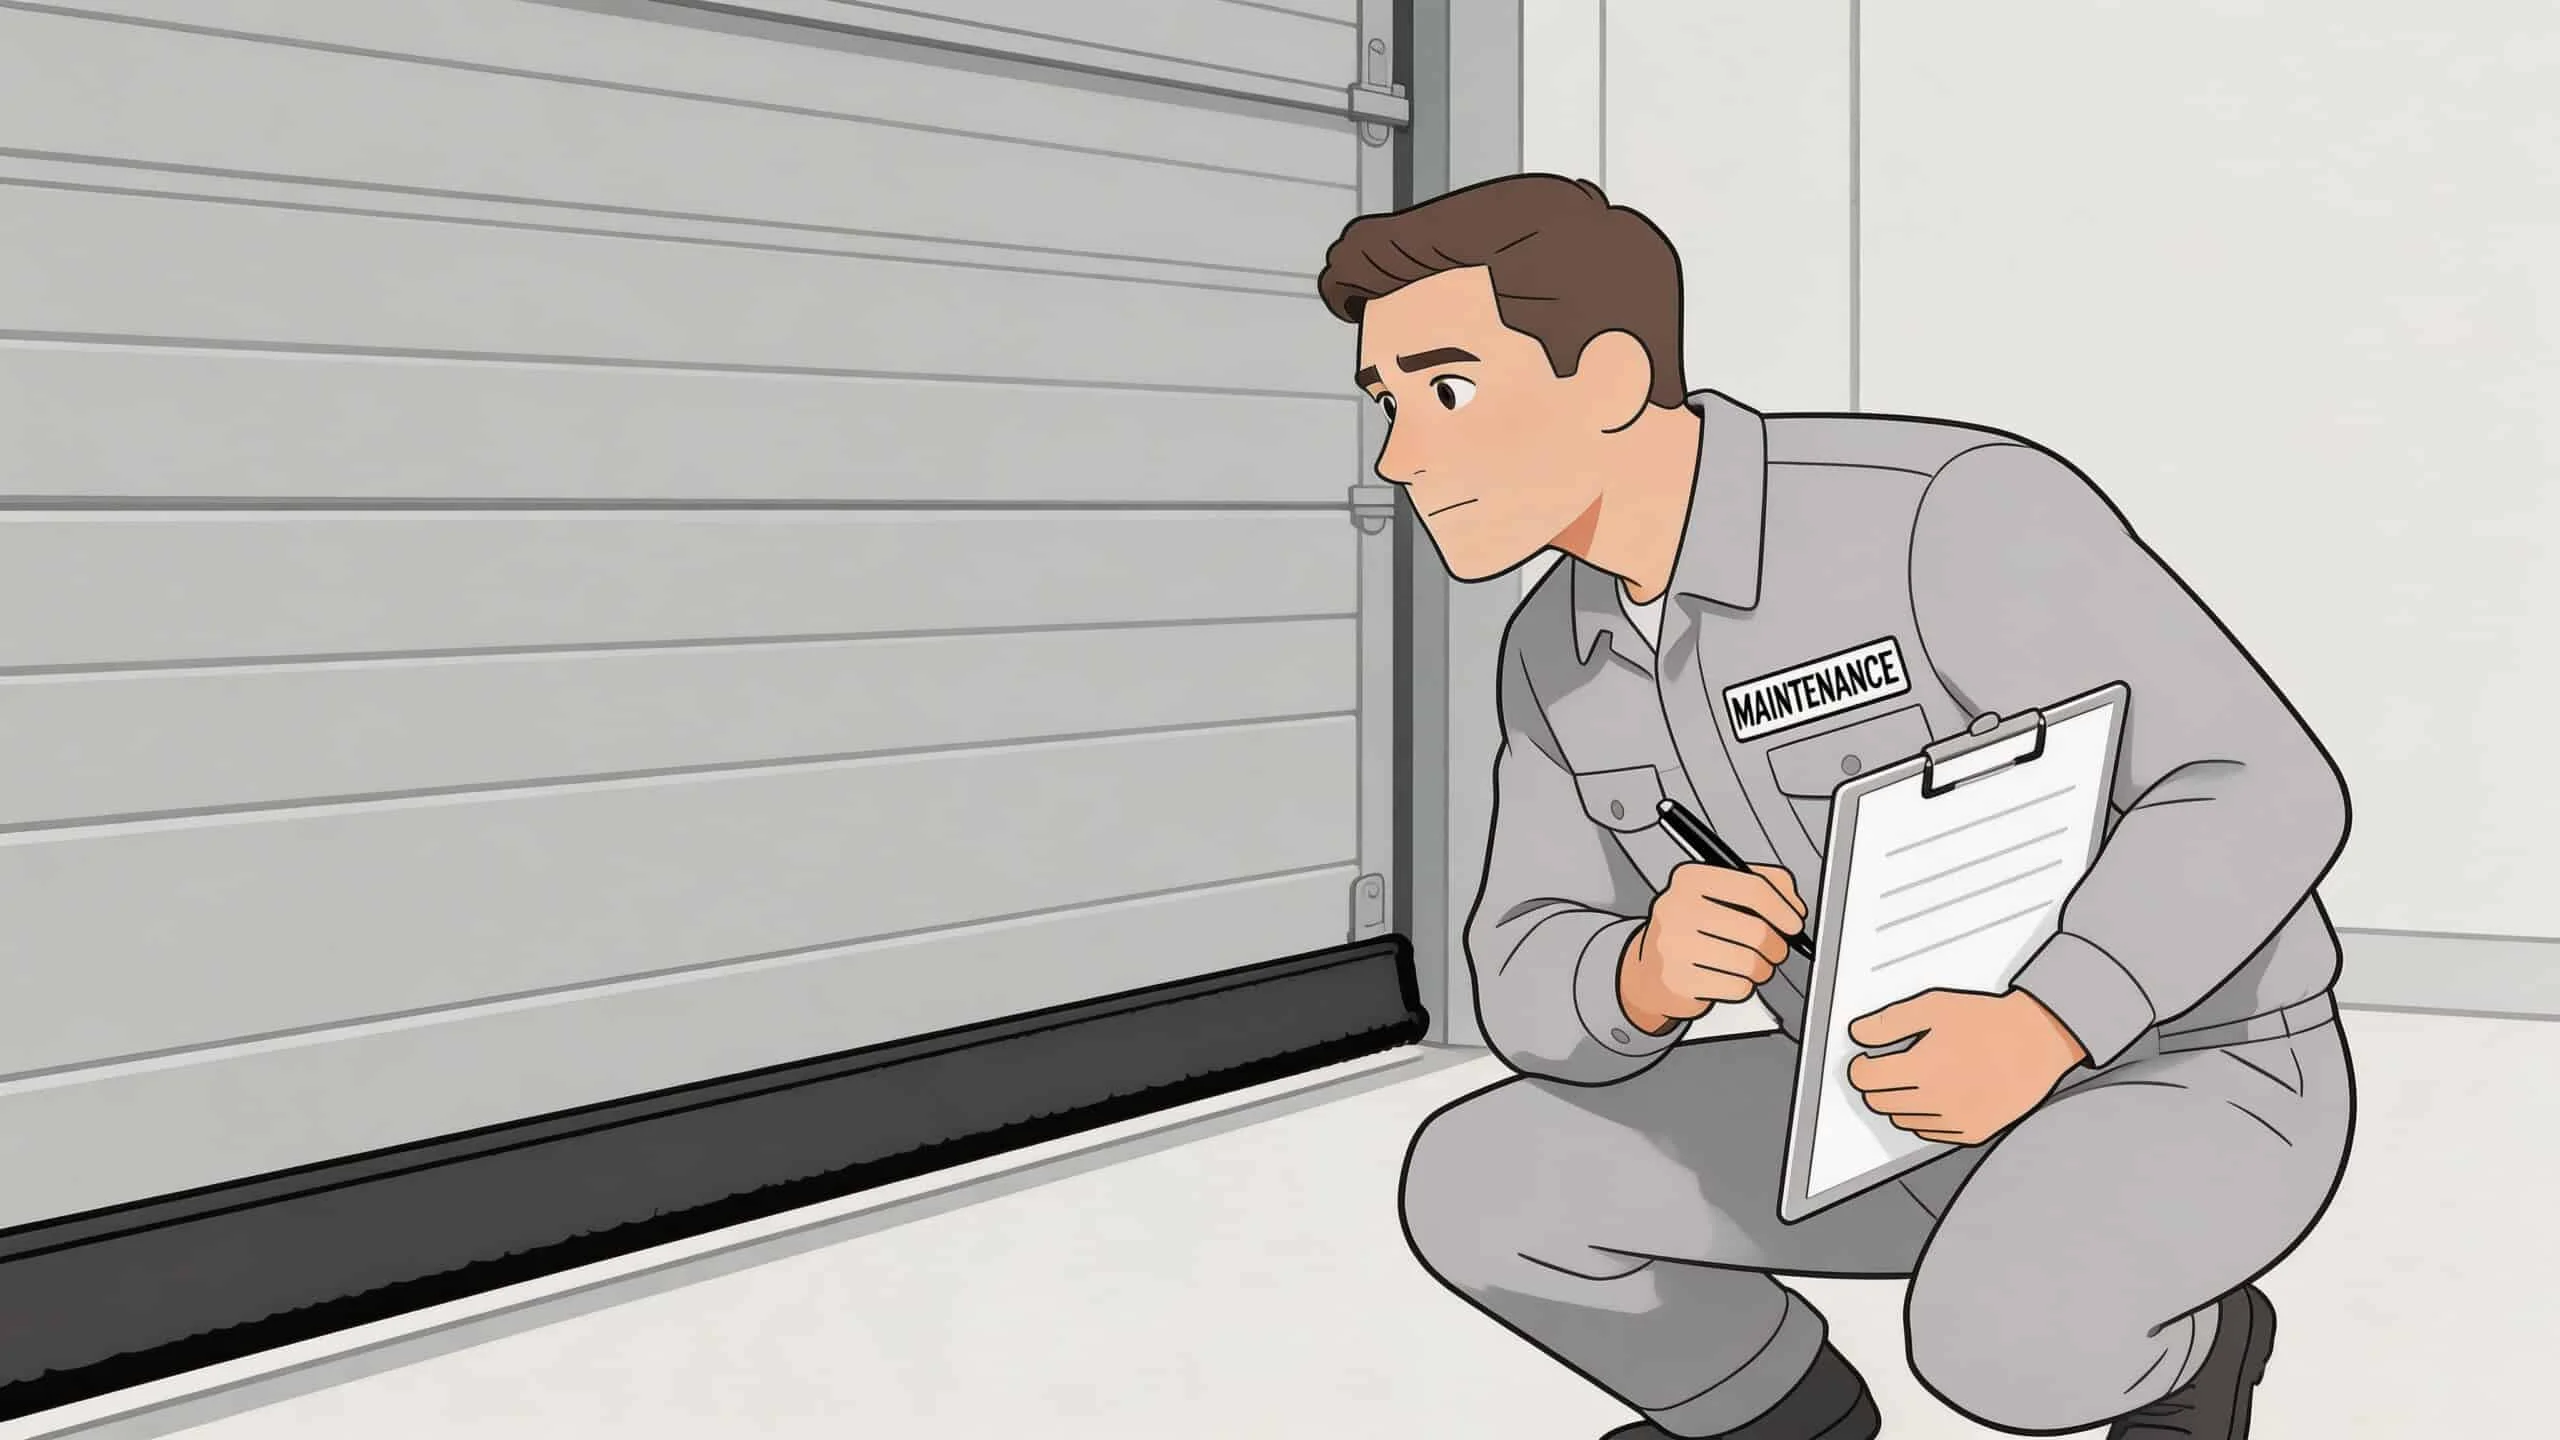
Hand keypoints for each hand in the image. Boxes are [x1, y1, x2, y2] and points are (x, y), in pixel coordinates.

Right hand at [1618, 863, 1806, 1034]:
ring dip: (1762, 968)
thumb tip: (1794, 906)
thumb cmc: (1691, 928)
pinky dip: (1743, 986)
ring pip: (1750, 963)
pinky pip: (1737, 987)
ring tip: (1752, 965)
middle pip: (1756, 931)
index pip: (1752, 888)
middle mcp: (1677, 908)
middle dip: (1776, 945)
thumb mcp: (1719, 894)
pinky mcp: (1678, 981)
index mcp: (1690, 879)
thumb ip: (1763, 885)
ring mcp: (1674, 946)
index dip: (1782, 908)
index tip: (1793, 923)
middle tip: (1775, 949)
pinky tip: (1730, 977)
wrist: (1649, 969)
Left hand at [1844, 989, 2089, 1144]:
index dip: (1860, 1066)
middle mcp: (1937, 1101)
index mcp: (1923, 1069)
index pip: (1866, 1080)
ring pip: (1902, 1118)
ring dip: (1899, 1100)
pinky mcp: (1971, 1133)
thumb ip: (1889, 1022)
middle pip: (1879, 1101)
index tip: (1865, 1059)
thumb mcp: (1933, 1007)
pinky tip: (1937, 1093)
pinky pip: (1929, 1131)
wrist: (2038, 1041)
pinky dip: (1925, 1116)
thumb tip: (1860, 1034)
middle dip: (1878, 1082)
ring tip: (1919, 1076)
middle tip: (1890, 1065)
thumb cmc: (1991, 1023)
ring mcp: (1955, 1122)